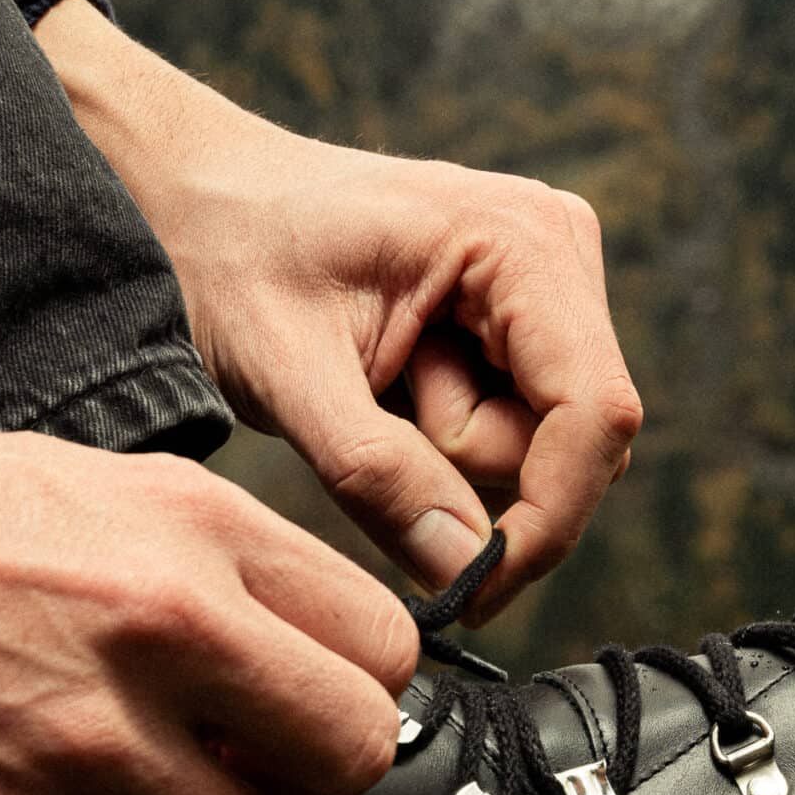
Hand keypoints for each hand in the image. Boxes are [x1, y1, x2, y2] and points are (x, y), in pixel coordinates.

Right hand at [0, 419, 415, 794]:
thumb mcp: (99, 494)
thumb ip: (227, 573)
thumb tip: (320, 661)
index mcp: (194, 531)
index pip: (381, 644)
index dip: (353, 686)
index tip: (312, 701)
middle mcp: (158, 629)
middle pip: (349, 753)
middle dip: (307, 772)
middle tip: (246, 761)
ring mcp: (82, 742)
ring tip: (119, 783)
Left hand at [39, 2, 642, 613]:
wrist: (200, 205)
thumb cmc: (232, 258)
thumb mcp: (286, 372)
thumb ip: (377, 474)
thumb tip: (469, 570)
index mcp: (522, 240)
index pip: (594, 412)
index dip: (551, 515)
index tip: (477, 589)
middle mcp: (559, 252)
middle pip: (573, 439)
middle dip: (468, 463)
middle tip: (369, 399)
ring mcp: (548, 285)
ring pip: (544, 446)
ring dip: (448, 449)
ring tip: (371, 378)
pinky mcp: (525, 320)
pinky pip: (519, 430)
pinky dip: (447, 435)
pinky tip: (392, 379)